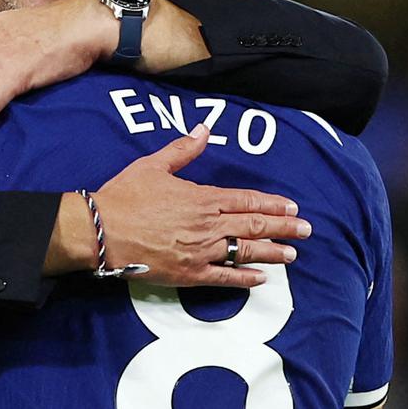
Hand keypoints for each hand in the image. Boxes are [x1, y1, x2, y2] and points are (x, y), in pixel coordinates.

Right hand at [92, 125, 310, 287]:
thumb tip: (203, 129)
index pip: (246, 200)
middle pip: (254, 226)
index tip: (291, 207)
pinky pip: (224, 278)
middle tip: (306, 230)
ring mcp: (200, 252)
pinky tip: (260, 279)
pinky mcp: (188, 274)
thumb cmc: (125, 196)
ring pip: (245, 252)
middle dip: (284, 228)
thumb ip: (182, 149)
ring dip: (272, 253)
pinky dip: (244, 278)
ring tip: (291, 255)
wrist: (101, 230)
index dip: (272, 204)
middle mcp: (207, 225)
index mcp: (201, 198)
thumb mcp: (153, 165)